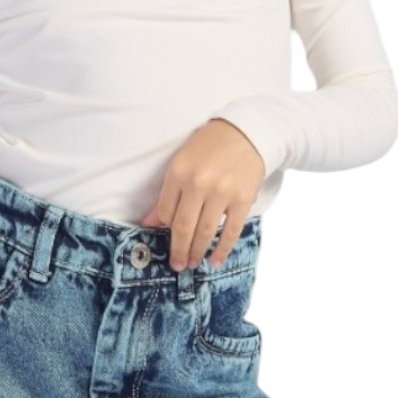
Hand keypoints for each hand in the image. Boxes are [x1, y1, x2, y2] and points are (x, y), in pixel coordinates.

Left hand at [137, 119, 266, 268]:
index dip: (165, 230)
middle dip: (178, 250)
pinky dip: (222, 249)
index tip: (167, 240)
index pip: (166, 212)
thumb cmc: (209, 147)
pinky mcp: (243, 199)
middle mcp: (199, 183)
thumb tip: (150, 222)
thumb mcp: (182, 162)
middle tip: (177, 265)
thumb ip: (167, 193)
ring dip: (197, 252)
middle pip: (183, 227)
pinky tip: (215, 260)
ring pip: (205, 232)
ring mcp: (222, 192)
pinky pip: (230, 231)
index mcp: (179, 173)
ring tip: (192, 264)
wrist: (247, 132)